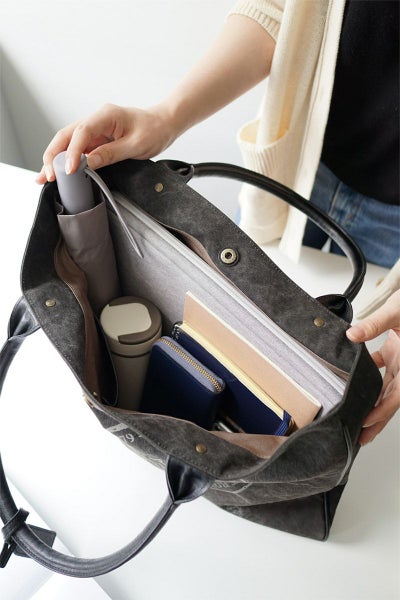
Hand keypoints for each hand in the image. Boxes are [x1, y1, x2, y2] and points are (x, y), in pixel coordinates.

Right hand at [36, 103, 176, 182]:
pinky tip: (57, 172)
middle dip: (53, 156)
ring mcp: (94, 130)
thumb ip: (111, 154)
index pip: (81, 132)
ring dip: (55, 159)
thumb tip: (89, 164)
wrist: (164, 124)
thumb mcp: (135, 145)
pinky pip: (77, 149)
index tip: (69, 170)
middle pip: (66, 136)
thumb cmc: (154, 130)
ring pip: (68, 143)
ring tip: (45, 177)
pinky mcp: (96, 140)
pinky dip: (67, 161)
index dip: (72, 152)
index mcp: (105, 115)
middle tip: (48, 176)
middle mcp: (96, 120)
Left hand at [346, 290, 399, 444]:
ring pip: (386, 387)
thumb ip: (375, 323)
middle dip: (376, 419)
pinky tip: (353, 380)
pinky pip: (383, 369)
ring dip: (372, 402)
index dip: (382, 411)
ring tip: (356, 418)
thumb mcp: (397, 310)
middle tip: (360, 437)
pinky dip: (369, 377)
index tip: (366, 423)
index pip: (397, 393)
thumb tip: (352, 335)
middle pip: (392, 398)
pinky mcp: (396, 351)